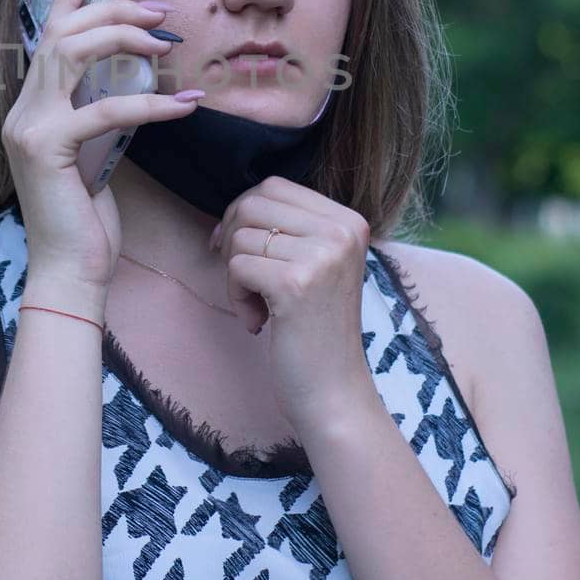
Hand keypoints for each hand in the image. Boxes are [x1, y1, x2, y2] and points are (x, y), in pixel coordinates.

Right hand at [3, 0, 203, 292]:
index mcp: (31, 107)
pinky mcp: (47, 149)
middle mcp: (22, 110)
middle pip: (62, 33)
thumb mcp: (94, 154)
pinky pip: (105, 111)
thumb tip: (129, 80)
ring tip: (168, 43)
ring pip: (71, 54)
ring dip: (123, 39)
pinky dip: (150, 104)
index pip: (46, 35)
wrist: (69, 272)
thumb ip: (97, 114)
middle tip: (160, 11)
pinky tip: (185, 106)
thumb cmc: (85, 219)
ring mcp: (28, 127)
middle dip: (111, 11)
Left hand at [209, 176, 377, 430]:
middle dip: (233, 241)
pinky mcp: (295, 283)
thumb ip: (286, 229)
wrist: (334, 392)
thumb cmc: (314, 330)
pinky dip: (236, 297)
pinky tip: (258, 322)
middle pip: (253, 203)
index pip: (274, 186)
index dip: (244, 215)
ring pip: (240, 236)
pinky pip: (236, 266)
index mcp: (350, 221)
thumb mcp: (314, 265)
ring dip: (235, 276)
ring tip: (259, 308)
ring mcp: (322, 255)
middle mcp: (342, 231)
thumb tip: (229, 210)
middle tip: (244, 282)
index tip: (240, 254)